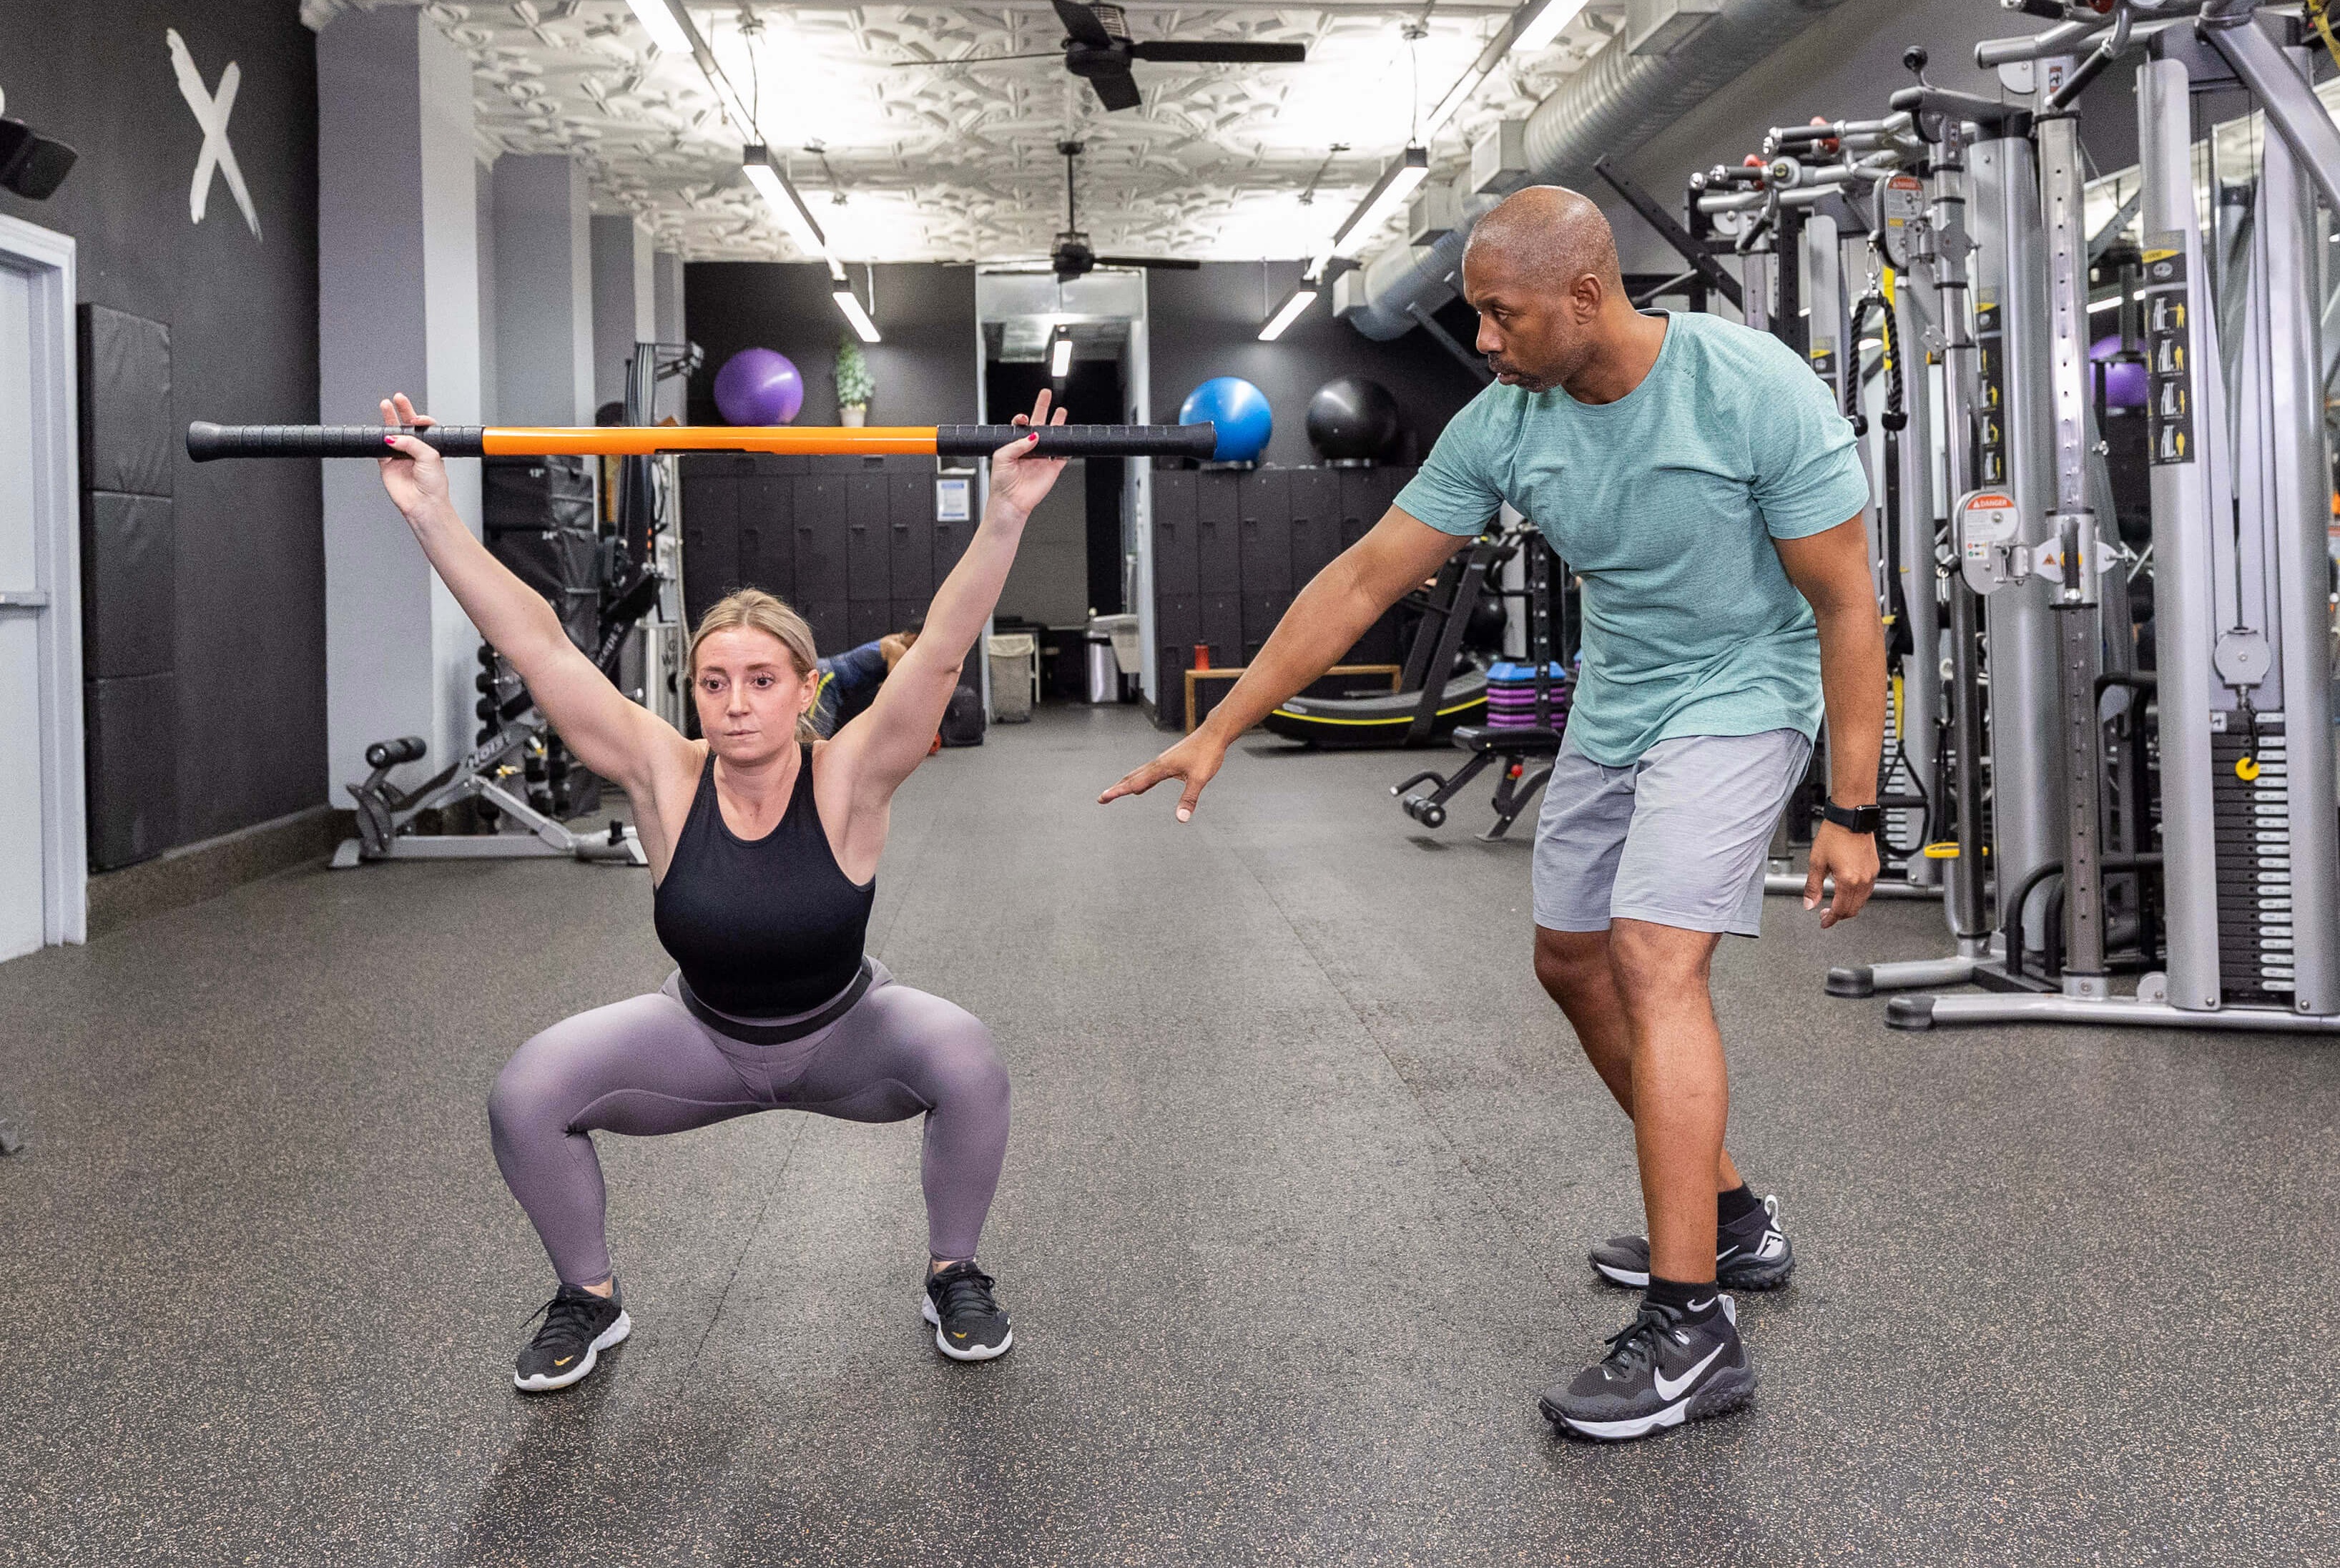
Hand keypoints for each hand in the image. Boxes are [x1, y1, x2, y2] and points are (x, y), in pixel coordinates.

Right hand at [377, 393, 450, 522]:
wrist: (424, 504)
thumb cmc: (434, 485)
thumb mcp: (430, 456)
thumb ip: (412, 442)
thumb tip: (394, 436)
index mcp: (429, 447)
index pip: (423, 426)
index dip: (419, 419)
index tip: (416, 417)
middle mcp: (414, 450)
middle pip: (406, 425)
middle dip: (402, 410)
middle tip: (397, 398)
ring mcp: (400, 456)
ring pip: (391, 433)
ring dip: (388, 419)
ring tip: (385, 405)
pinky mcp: (387, 464)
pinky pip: (380, 448)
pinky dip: (379, 439)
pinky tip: (382, 432)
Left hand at [986, 389, 1068, 515]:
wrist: (1011, 502)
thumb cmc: (1001, 483)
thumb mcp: (1002, 457)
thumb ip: (1017, 444)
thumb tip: (1034, 436)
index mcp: (1015, 445)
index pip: (1020, 425)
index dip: (1022, 418)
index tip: (1023, 417)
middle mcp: (1029, 449)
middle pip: (1038, 423)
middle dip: (1042, 408)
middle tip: (1046, 394)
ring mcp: (1041, 457)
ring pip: (1052, 436)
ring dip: (1057, 424)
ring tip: (1061, 411)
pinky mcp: (1052, 468)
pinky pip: (1062, 455)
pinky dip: (1067, 447)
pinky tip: (1068, 438)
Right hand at [1098, 728, 1226, 822]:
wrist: (1214, 734)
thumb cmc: (1208, 753)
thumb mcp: (1200, 779)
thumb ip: (1189, 799)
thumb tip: (1181, 818)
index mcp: (1161, 768)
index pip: (1135, 783)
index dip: (1118, 792)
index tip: (1103, 798)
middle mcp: (1158, 763)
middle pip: (1131, 778)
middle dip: (1116, 789)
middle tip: (1102, 799)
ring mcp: (1162, 761)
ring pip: (1138, 774)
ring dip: (1126, 784)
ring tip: (1116, 792)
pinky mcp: (1168, 760)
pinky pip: (1148, 773)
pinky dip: (1139, 780)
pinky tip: (1141, 787)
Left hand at [1804, 820, 1877, 928]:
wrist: (1850, 818)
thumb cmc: (1834, 835)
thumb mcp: (1817, 862)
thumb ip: (1812, 886)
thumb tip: (1809, 904)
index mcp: (1848, 880)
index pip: (1840, 910)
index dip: (1830, 919)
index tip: (1824, 923)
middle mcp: (1863, 880)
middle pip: (1853, 909)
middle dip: (1839, 915)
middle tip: (1826, 914)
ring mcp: (1871, 875)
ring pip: (1862, 901)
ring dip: (1849, 907)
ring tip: (1835, 904)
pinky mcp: (1875, 869)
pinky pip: (1868, 891)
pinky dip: (1857, 897)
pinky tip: (1847, 892)